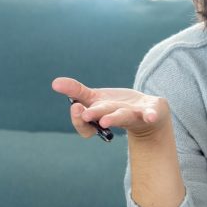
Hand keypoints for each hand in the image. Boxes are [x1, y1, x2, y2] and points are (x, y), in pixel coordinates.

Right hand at [51, 77, 169, 139]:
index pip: (85, 123)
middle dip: (94, 115)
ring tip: (105, 121)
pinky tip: (151, 116)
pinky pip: (150, 114)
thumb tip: (55, 82)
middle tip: (85, 115)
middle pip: (103, 115)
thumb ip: (76, 91)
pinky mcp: (150, 112)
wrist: (148, 114)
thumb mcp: (95, 97)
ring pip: (123, 116)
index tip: (76, 107)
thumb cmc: (117, 106)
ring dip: (114, 117)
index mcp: (99, 115)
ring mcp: (133, 115)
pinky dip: (150, 115)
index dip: (78, 119)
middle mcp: (115, 117)